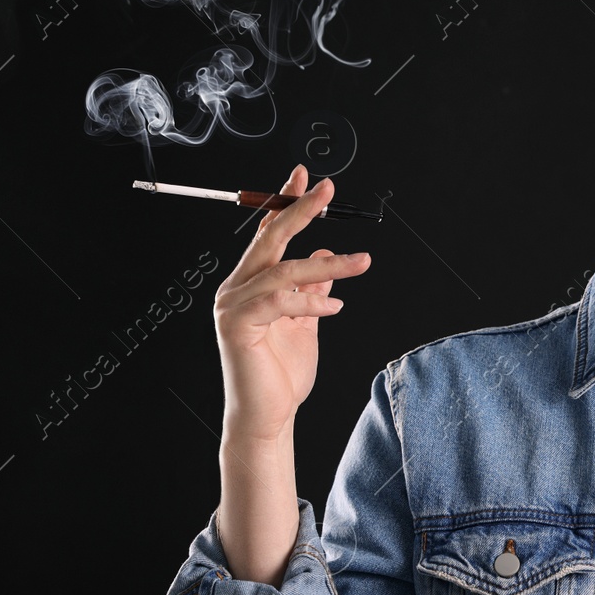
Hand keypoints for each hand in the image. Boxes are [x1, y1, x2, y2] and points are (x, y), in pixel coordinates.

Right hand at [212, 164, 371, 441]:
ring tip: (362, 263)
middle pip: (268, 239)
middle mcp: (235, 289)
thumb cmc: (282, 375)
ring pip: (283, 270)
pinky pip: (279, 300)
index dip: (285, 203)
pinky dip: (311, 300)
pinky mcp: (237, 325)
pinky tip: (334, 307)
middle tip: (328, 189)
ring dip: (327, 265)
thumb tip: (328, 256)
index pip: (267, 234)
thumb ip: (314, 288)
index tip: (306, 178)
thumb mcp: (307, 322)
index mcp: (249, 284)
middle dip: (299, 210)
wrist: (268, 416)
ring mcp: (232, 306)